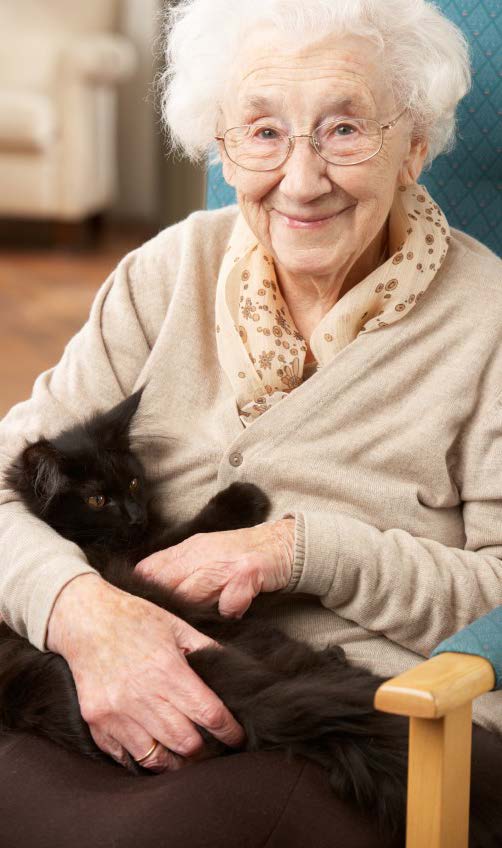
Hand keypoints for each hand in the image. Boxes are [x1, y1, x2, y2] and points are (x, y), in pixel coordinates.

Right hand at [46, 573, 244, 771]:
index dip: (229, 732)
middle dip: (206, 751)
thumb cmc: (134, 618)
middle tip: (214, 749)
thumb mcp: (176, 625)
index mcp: (168, 670)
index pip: (209, 714)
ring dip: (176, 763)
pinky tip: (155, 752)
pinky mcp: (97, 723)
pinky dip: (143, 759)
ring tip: (187, 759)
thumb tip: (236, 667)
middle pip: (187, 743)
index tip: (237, 738)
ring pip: (157, 758)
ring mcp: (117, 713)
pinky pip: (126, 757)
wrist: (85, 619)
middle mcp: (143, 696)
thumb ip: (206, 649)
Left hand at [135, 518, 295, 617]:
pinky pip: (229, 605)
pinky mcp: (246, 573)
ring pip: (193, 595)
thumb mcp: (204, 554)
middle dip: (166, 607)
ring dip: (194, 613)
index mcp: (188, 549)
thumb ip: (178, 569)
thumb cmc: (240, 555)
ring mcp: (224, 563)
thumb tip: (147, 590)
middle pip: (167, 584)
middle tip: (168, 624)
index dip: (142, 591)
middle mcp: (201, 552)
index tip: (142, 609)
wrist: (281, 543)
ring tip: (198, 623)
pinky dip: (230, 613)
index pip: (149, 569)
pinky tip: (234, 612)